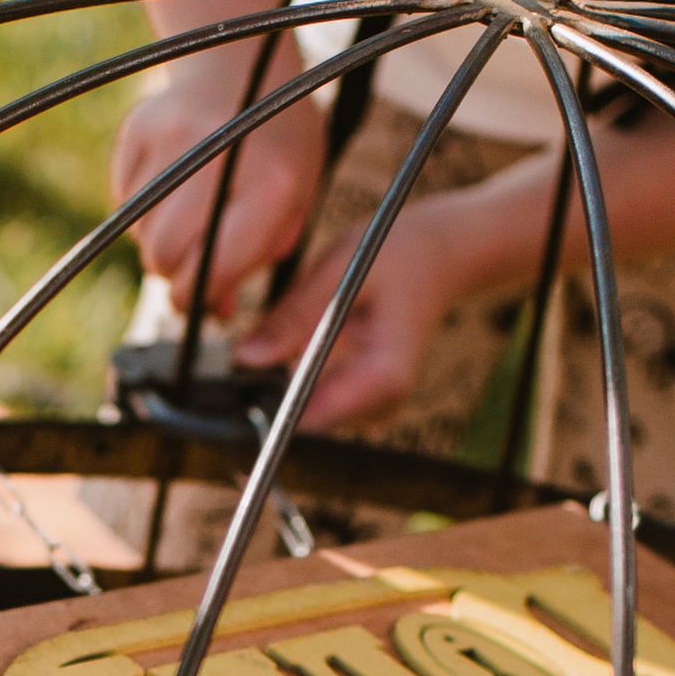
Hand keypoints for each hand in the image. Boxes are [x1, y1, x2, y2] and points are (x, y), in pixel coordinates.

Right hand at [113, 63, 326, 317]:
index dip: (195, 298)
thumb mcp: (293, 200)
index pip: (210, 270)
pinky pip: (122, 196)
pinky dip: (141, 202)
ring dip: (155, 236)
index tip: (194, 300)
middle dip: (169, 272)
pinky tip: (170, 178)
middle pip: (162, 255)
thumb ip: (259, 258)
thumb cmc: (277, 146)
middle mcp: (218, 158)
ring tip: (186, 212)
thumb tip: (217, 312)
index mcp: (270, 186)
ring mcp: (171, 137)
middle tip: (186, 262)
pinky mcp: (138, 127)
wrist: (244, 61)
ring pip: (137, 229)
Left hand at [237, 189, 485, 429]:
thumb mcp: (338, 271)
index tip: (235, 389)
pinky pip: (316, 400)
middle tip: (251, 351)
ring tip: (285, 336)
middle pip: (306, 420)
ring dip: (282, 382)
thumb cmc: (394, 255)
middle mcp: (383, 404)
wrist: (438, 257)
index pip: (312, 418)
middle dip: (270, 392)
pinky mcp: (363, 402)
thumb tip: (245, 359)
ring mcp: (374, 408)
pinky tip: (300, 343)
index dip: (268, 408)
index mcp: (383, 377)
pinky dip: (298, 376)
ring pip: (307, 412)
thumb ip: (293, 317)